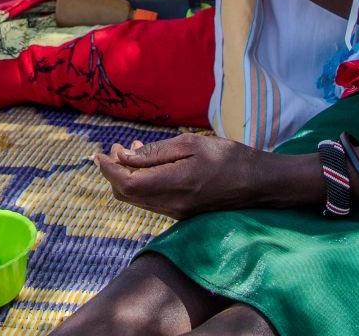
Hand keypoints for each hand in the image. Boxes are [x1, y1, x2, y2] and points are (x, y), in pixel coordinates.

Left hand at [92, 133, 296, 219]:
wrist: (259, 183)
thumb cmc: (229, 158)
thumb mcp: (191, 145)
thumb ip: (156, 153)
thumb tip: (124, 156)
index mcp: (173, 185)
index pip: (126, 183)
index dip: (107, 169)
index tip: (99, 153)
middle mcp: (171, 204)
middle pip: (126, 194)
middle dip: (114, 171)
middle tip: (115, 148)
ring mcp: (177, 211)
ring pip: (137, 199)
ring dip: (127, 176)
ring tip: (131, 151)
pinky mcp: (183, 212)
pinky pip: (151, 200)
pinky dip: (142, 183)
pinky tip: (149, 164)